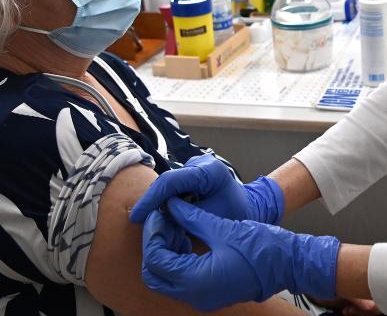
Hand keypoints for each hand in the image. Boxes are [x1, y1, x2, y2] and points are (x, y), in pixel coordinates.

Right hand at [129, 153, 282, 224]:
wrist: (249, 208)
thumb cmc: (236, 217)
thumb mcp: (211, 221)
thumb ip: (185, 217)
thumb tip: (158, 217)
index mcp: (209, 171)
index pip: (171, 181)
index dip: (150, 199)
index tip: (137, 218)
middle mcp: (201, 163)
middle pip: (166, 181)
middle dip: (152, 202)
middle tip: (140, 223)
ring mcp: (196, 166)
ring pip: (168, 184)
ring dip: (159, 203)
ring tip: (153, 223)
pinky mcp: (192, 172)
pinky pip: (173, 186)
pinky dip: (167, 201)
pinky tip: (164, 217)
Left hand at [142, 197, 339, 311]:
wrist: (288, 263)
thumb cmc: (261, 248)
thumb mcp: (222, 228)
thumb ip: (192, 217)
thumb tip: (171, 205)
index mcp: (197, 281)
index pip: (157, 261)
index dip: (153, 235)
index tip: (159, 212)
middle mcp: (196, 295)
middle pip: (155, 275)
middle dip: (154, 246)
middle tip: (162, 220)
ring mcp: (203, 296)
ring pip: (167, 278)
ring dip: (165, 251)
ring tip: (174, 223)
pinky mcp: (209, 291)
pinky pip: (182, 278)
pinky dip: (178, 258)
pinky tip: (185, 235)